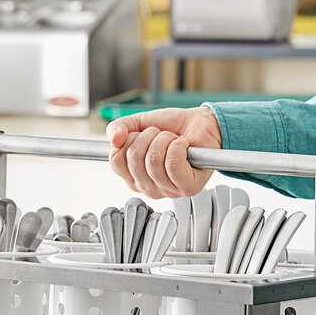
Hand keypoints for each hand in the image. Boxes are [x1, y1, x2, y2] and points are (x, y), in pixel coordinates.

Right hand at [106, 106, 221, 198]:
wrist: (201, 124)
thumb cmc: (173, 128)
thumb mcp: (139, 123)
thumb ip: (118, 128)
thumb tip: (113, 139)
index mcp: (133, 177)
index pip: (116, 160)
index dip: (127, 139)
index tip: (141, 135)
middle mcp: (148, 187)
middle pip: (133, 158)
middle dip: (148, 136)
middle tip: (161, 135)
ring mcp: (168, 190)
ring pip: (153, 160)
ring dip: (165, 139)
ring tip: (174, 140)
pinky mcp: (188, 187)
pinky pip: (173, 163)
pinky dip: (178, 145)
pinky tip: (184, 145)